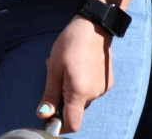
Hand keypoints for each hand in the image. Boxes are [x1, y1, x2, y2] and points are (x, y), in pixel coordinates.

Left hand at [37, 16, 114, 133]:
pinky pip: (91, 90)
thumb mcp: (54, 68)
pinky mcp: (107, 82)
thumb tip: (43, 115)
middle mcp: (94, 94)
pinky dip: (83, 83)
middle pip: (75, 109)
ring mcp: (103, 88)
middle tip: (57, 75)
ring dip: (72, 88)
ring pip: (82, 98)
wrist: (95, 26)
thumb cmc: (71, 43)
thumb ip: (50, 94)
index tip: (51, 115)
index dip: (60, 124)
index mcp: (79, 92)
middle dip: (63, 98)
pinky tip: (80, 65)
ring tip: (68, 67)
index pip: (72, 124)